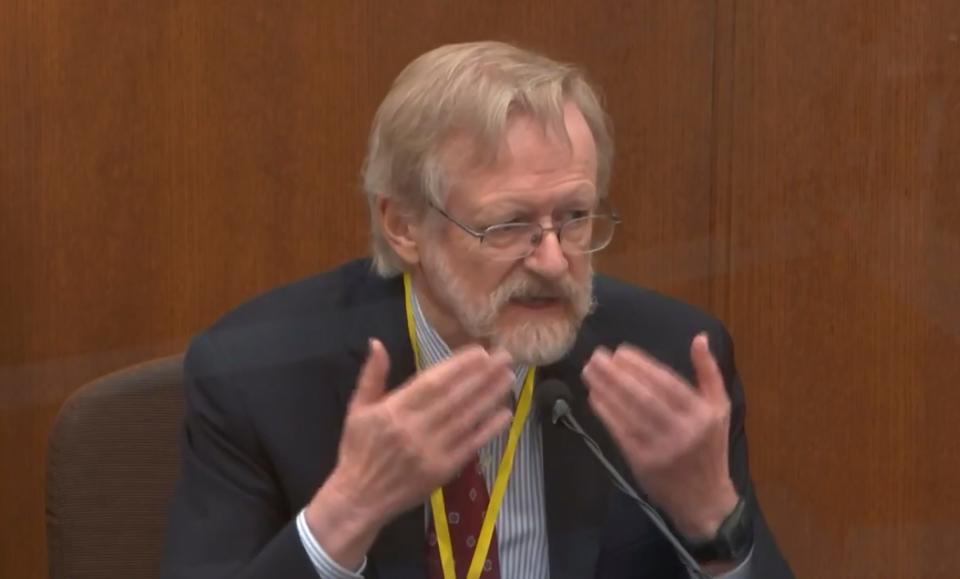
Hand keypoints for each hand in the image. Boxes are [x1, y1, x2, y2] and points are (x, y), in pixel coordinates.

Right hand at [305, 339, 514, 567]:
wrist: (359, 497)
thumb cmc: (359, 449)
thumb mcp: (357, 408)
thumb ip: (371, 375)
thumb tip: (377, 342)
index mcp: (393, 410)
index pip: (433, 382)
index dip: (458, 366)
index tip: (480, 352)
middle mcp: (414, 429)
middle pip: (455, 397)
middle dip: (482, 375)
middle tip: (505, 357)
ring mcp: (430, 451)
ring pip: (466, 418)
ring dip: (490, 396)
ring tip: (508, 378)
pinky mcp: (442, 470)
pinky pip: (470, 445)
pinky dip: (489, 429)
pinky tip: (505, 413)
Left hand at [582, 333, 737, 540]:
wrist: (705, 499)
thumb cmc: (710, 447)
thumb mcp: (720, 407)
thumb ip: (709, 372)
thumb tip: (698, 338)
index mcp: (703, 413)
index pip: (667, 383)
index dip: (641, 366)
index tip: (620, 352)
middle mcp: (683, 430)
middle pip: (643, 396)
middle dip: (616, 374)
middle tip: (596, 356)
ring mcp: (662, 448)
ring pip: (628, 413)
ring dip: (605, 390)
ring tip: (590, 372)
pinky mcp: (643, 463)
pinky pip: (620, 432)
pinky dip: (605, 413)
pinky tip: (594, 397)